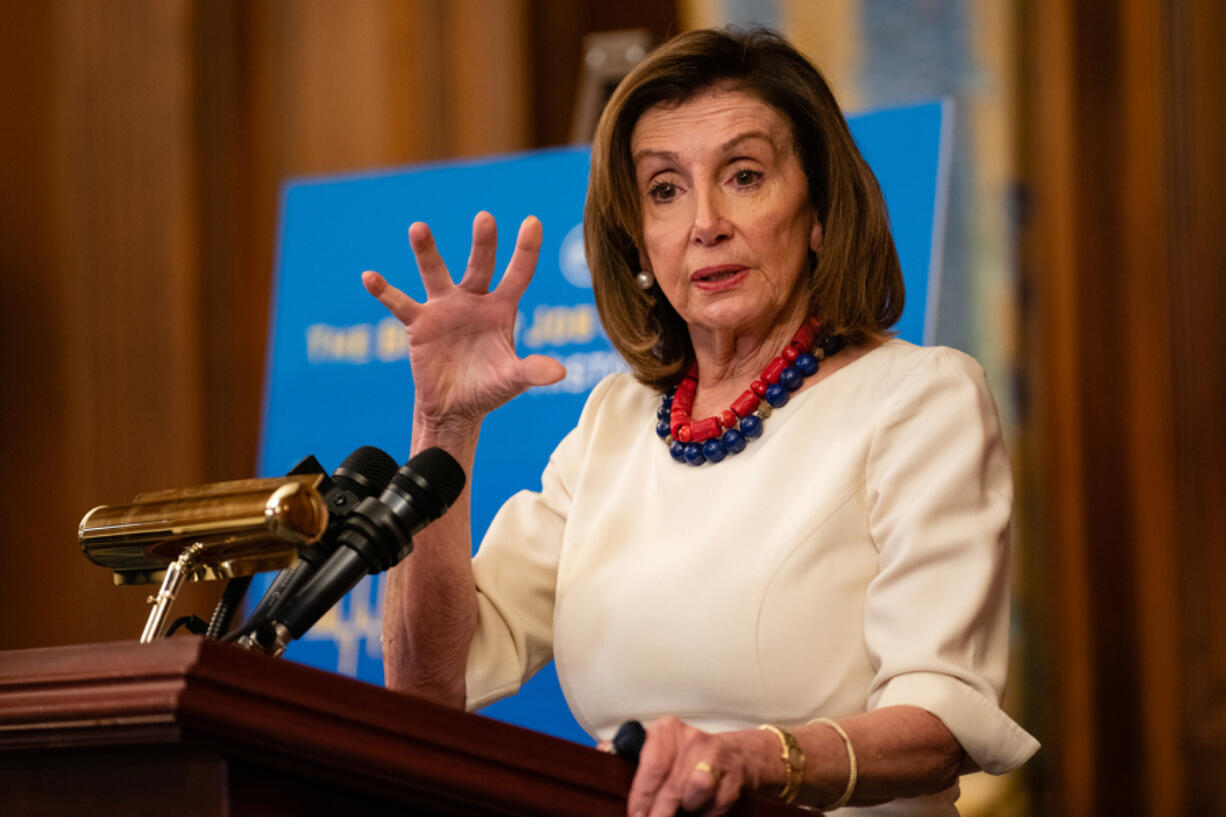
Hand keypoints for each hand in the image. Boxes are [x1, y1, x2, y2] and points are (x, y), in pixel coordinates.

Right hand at [363, 212, 564, 427]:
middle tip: (485, 218)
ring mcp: (444, 308)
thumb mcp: (512, 381)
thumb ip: (532, 372)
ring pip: (435, 273)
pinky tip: (370, 277)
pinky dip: (385, 291)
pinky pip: (399, 303)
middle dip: (483, 243)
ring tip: (418, 228)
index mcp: (501, 309)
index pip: (518, 274)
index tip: (533, 221)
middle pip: (480, 265)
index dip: (526, 250)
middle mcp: (473, 300)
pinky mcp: (419, 323)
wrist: (456, 408)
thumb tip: (559, 372)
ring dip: (426, 252)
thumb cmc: (489, 388)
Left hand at [626, 717, 761, 816]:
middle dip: (658, 813)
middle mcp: (692, 739)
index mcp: (667, 729)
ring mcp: (715, 757)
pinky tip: (700, 811)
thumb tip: (602, 753)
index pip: (652, 765)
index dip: (642, 795)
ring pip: (695, 792)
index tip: (634, 814)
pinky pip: (715, 804)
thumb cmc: (686, 756)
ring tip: (682, 810)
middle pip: (671, 786)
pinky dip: (706, 813)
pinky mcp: (733, 777)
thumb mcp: (658, 747)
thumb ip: (628, 751)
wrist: (736, 756)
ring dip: (687, 808)